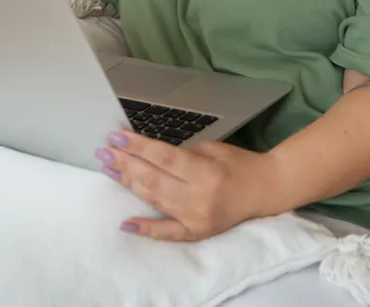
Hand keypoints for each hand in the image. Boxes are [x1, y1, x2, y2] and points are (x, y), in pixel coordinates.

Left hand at [95, 130, 275, 240]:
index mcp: (206, 173)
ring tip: (109, 168)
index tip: (116, 135)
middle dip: (126, 162)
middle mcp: (200, 198)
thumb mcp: (212, 149)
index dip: (137, 146)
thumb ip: (181, 155)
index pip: (164, 158)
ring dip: (129, 184)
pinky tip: (126, 223)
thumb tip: (147, 152)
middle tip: (104, 150)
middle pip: (154, 178)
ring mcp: (197, 218)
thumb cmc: (239, 164)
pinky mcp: (196, 233)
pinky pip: (167, 233)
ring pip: (155, 200)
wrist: (265, 190)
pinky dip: (146, 229)